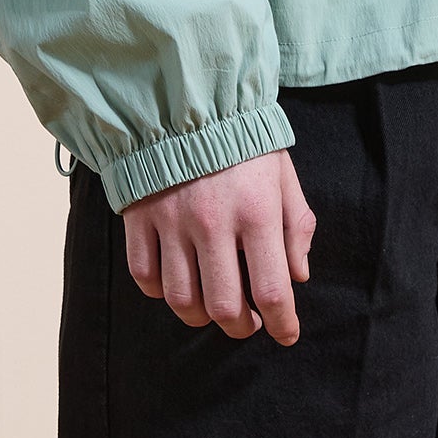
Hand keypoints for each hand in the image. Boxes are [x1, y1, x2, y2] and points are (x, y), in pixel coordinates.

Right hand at [122, 149, 316, 344]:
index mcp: (256, 213)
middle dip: (240, 326)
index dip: (282, 323)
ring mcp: (171, 223)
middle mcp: (212, 223)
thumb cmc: (242, 142)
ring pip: (181, 299)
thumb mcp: (283, 176)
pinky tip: (178, 284)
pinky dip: (161, 292)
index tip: (286, 335)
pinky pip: (145, 276)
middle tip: (247, 323)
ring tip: (213, 310)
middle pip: (224, 305)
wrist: (185, 102)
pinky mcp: (139, 218)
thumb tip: (298, 275)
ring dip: (200, 316)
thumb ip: (296, 226)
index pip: (272, 289)